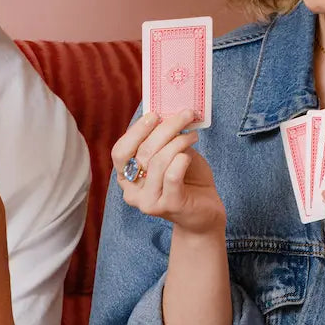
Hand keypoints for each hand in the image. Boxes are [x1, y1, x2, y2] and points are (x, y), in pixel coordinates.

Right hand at [111, 110, 224, 234]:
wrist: (204, 210)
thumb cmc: (187, 179)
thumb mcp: (171, 154)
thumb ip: (163, 140)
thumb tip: (166, 114)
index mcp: (126, 177)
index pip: (120, 152)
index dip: (136, 132)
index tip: (155, 115)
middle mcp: (131, 192)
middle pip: (143, 152)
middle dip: (166, 129)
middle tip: (185, 115)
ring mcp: (148, 201)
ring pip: (158, 161)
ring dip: (179, 142)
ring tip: (193, 136)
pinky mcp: (168, 206)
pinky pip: (172, 175)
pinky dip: (182, 159)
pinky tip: (190, 156)